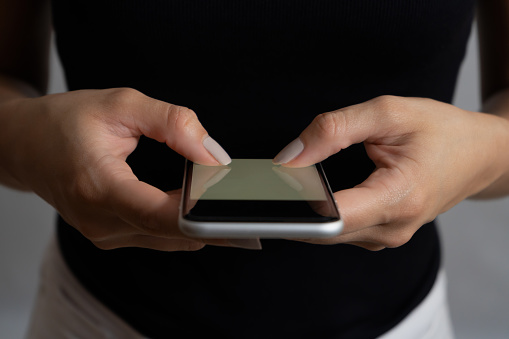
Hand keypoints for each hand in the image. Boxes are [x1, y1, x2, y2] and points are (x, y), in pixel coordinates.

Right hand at [1, 88, 241, 250]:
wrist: (25, 144)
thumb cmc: (65, 121)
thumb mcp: (121, 105)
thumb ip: (172, 123)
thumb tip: (213, 153)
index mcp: (98, 187)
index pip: (159, 215)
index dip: (201, 213)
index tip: (234, 203)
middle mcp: (100, 221)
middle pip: (171, 232)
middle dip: (211, 218)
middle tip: (244, 199)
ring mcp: (105, 235)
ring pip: (168, 239)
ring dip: (199, 222)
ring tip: (223, 199)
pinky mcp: (111, 236)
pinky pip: (157, 237)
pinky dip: (181, 224)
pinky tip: (197, 206)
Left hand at [274, 95, 508, 249]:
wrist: (478, 155)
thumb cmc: (441, 131)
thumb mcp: (388, 113)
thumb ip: (334, 130)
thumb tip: (288, 156)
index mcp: (399, 198)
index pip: (331, 218)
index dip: (295, 206)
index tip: (269, 189)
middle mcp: (393, 228)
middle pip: (323, 231)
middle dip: (292, 209)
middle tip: (267, 183)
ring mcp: (388, 236)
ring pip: (329, 234)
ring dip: (305, 213)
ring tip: (290, 185)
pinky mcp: (382, 234)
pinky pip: (342, 230)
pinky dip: (322, 215)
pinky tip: (313, 194)